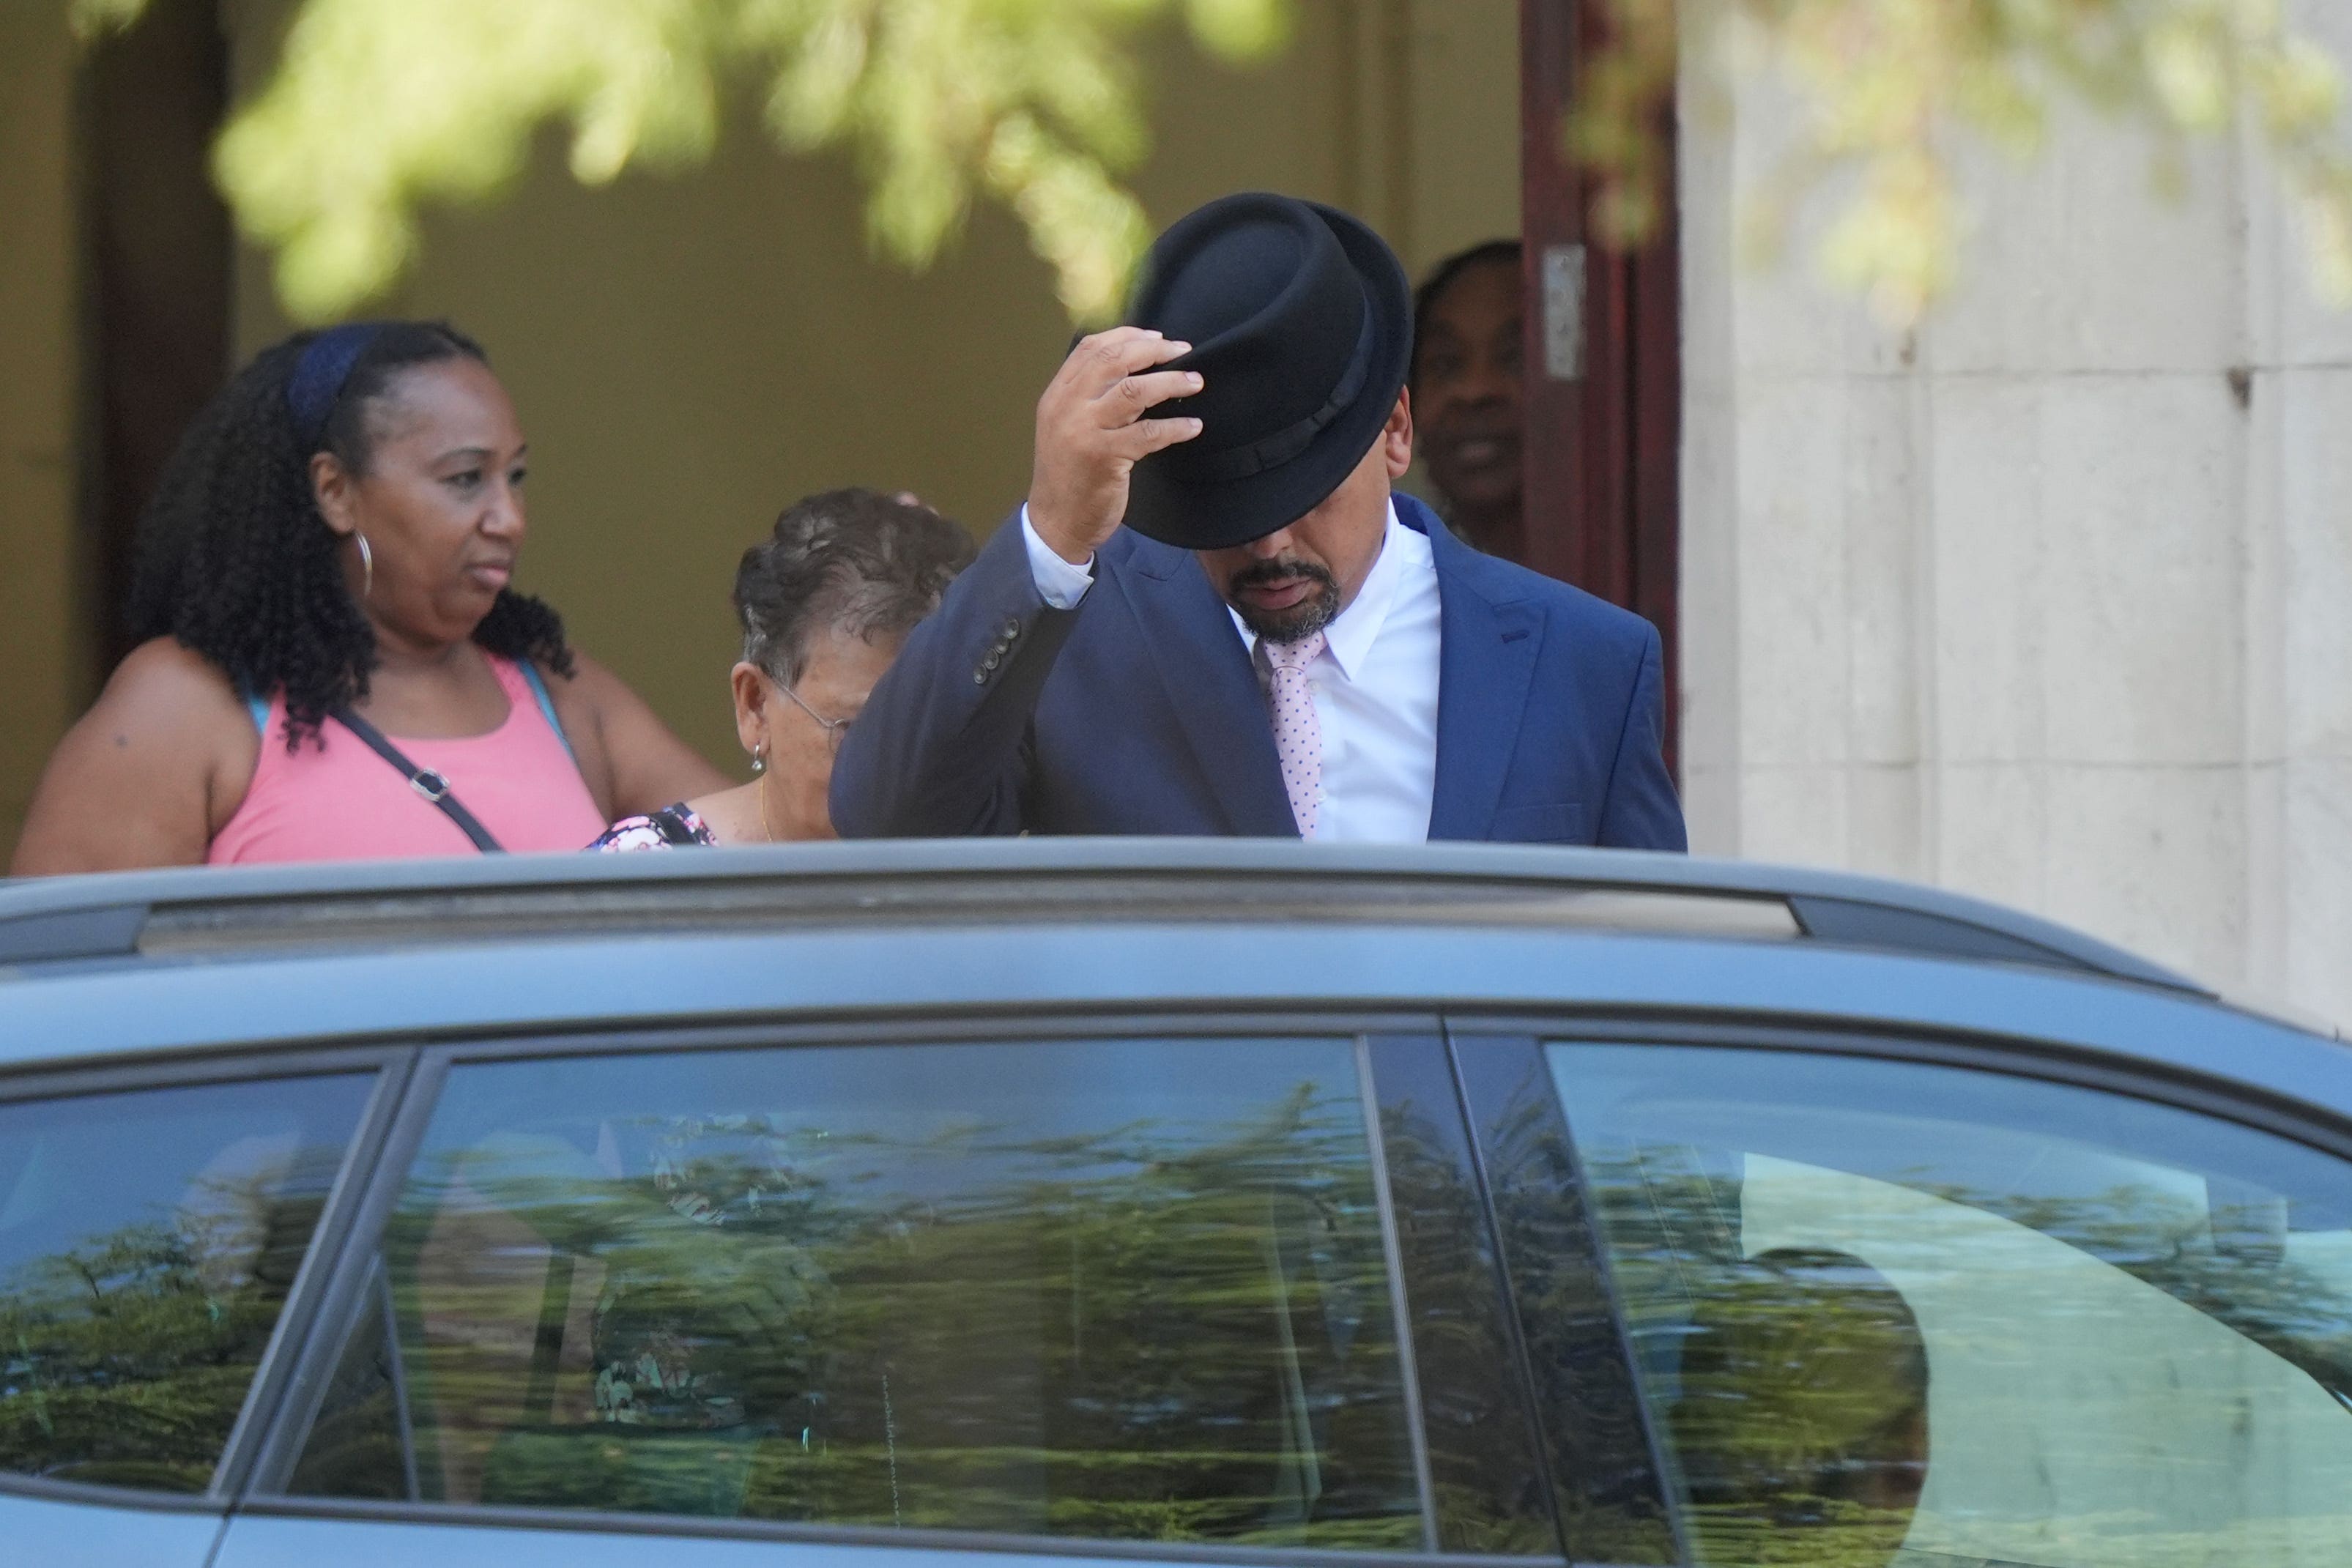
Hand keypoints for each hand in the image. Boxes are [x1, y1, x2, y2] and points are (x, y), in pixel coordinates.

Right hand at [1027, 328, 1203, 564]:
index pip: (1091, 348)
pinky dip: (1175, 427)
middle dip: (1154, 351)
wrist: (1056, 522)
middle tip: (1183, 352)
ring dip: (1171, 382)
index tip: (1157, 337)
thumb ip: (1089, 398)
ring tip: (1195, 382)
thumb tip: (1134, 369)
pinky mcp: (1105, 457)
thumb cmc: (1069, 474)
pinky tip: (1192, 426)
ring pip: (1134, 391)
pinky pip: (1148, 433)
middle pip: (1114, 361)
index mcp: (1057, 395)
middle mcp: (1067, 407)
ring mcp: (1084, 431)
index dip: (1127, 336)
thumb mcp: (1067, 427)